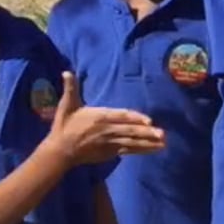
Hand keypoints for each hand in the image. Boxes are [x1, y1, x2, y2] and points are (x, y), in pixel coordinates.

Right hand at [48, 71, 164, 164]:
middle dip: (147, 133)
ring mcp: (110, 142)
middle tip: (162, 134)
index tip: (148, 120)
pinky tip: (154, 149)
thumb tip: (67, 71)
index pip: (121, 116)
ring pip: (132, 141)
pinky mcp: (110, 152)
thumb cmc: (64, 126)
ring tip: (163, 143)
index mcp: (99, 117)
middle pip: (130, 130)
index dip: (135, 118)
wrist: (60, 150)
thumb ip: (71, 88)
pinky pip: (129, 150)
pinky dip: (142, 150)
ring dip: (148, 142)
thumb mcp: (66, 105)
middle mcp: (107, 130)